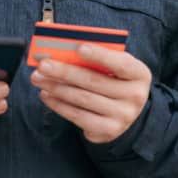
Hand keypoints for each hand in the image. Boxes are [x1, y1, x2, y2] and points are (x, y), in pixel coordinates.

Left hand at [29, 45, 151, 143]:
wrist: (128, 111)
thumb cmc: (115, 79)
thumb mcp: (115, 66)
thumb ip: (97, 57)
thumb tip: (63, 51)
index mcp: (140, 74)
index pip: (121, 63)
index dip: (100, 55)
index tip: (79, 47)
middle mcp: (135, 97)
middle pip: (94, 82)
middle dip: (65, 71)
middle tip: (43, 64)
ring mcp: (122, 116)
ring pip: (83, 99)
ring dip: (56, 88)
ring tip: (38, 78)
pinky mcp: (108, 131)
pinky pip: (78, 116)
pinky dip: (59, 105)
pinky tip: (46, 95)